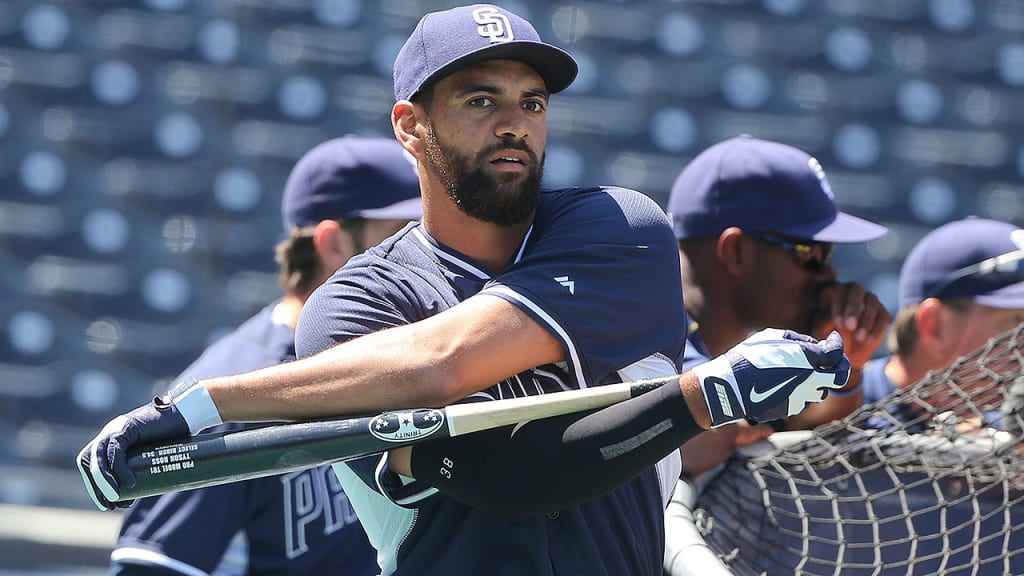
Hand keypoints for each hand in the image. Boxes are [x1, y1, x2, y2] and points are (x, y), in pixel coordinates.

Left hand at [76, 398, 189, 510]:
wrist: (187, 414)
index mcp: (111, 438)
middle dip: (96, 486)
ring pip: (98, 457)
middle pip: (89, 461)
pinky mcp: (127, 427)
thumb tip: (145, 492)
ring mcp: (116, 428)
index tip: (106, 503)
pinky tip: (130, 484)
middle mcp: (109, 432)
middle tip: (109, 505)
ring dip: (104, 481)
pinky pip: (116, 451)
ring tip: (116, 499)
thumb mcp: (153, 454)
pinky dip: (120, 469)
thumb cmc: (175, 436)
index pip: (90, 463)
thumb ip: (143, 467)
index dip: (94, 485)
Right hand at [694, 328, 849, 426]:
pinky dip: (798, 390)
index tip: (832, 338)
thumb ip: (799, 340)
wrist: (730, 386)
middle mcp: (810, 380)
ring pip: (820, 390)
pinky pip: (802, 399)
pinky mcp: (791, 409)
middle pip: (839, 376)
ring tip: (800, 371)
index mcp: (807, 359)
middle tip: (832, 359)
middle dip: (838, 366)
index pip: (837, 353)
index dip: (837, 343)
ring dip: (817, 380)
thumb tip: (816, 346)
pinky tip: (782, 383)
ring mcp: (801, 397)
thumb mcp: (773, 337)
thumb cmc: (749, 357)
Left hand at [812, 282, 888, 369]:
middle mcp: (852, 291)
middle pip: (856, 290)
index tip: (839, 324)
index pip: (837, 290)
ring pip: (872, 301)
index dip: (839, 305)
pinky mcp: (882, 313)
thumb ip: (824, 323)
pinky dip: (877, 328)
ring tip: (858, 338)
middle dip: (853, 308)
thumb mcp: (821, 331)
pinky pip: (883, 315)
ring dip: (866, 320)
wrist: (843, 352)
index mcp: (833, 291)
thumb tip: (831, 320)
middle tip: (849, 327)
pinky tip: (868, 341)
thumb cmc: (827, 338)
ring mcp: (869, 300)